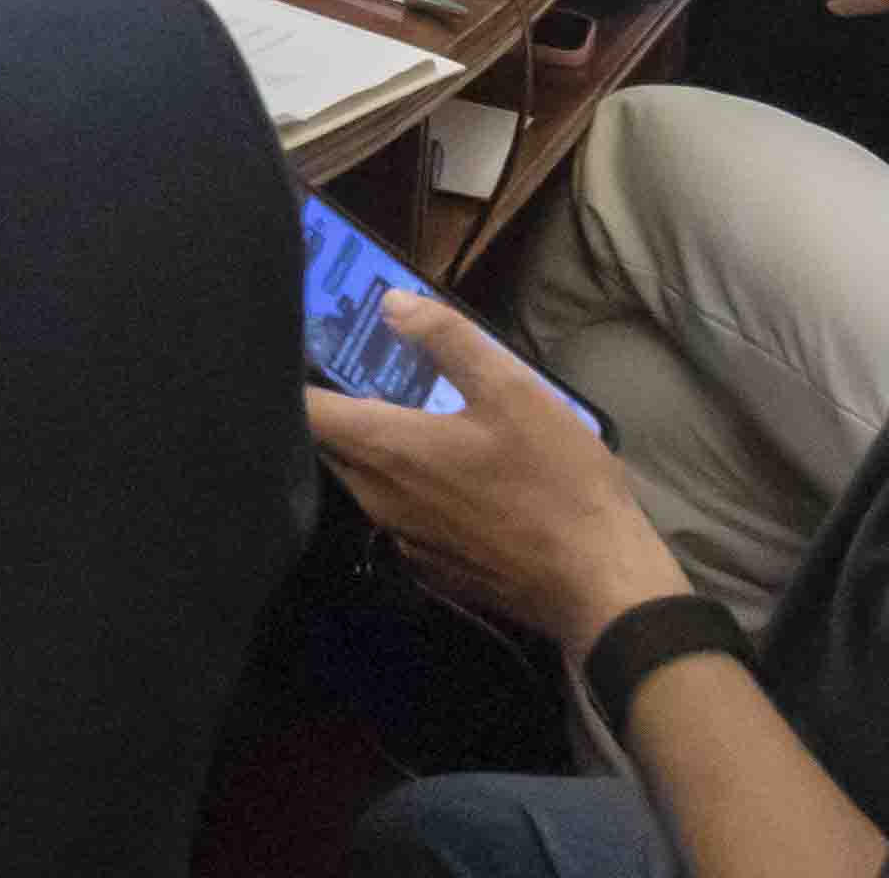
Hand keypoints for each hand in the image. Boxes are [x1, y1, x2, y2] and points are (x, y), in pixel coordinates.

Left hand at [306, 298, 688, 652]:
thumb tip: (390, 303)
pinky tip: (436, 473)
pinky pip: (394, 517)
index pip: (306, 413)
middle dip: (328, 411)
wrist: (598, 584)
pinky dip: (398, 488)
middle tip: (346, 370)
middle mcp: (380, 499)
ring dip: (366, 449)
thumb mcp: (512, 390)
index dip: (291, 378)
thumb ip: (447, 339)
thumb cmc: (555, 480)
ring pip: (361, 484)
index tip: (296, 350)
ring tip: (391, 410)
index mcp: (388, 450)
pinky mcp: (432, 568)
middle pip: (327, 449)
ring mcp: (404, 541)